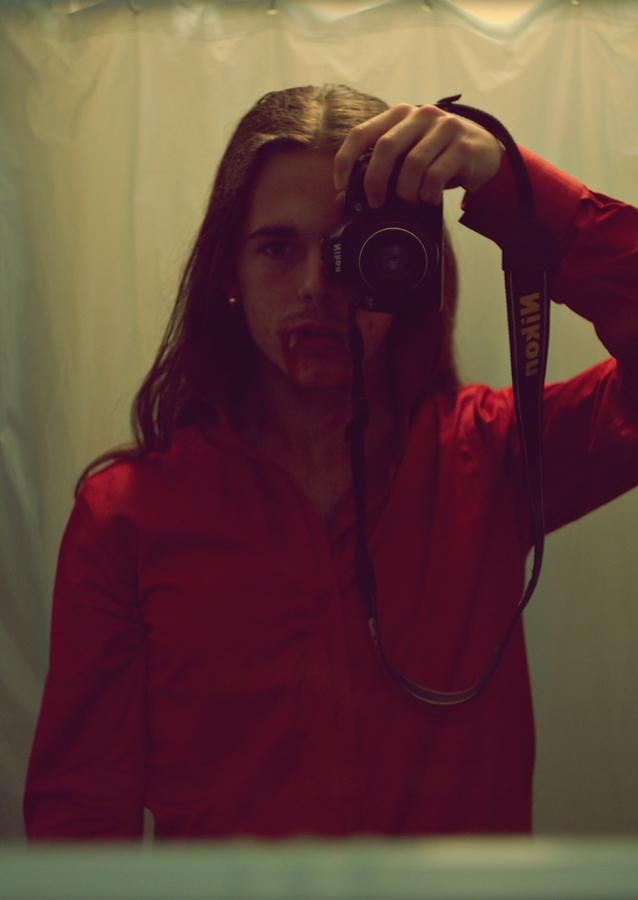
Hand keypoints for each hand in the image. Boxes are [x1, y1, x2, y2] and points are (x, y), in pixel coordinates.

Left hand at [334, 103, 503, 207]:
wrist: (484, 154)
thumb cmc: (439, 157)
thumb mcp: (407, 159)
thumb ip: (380, 172)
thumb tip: (342, 199)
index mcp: (400, 114)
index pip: (361, 133)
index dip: (346, 160)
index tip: (341, 185)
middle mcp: (421, 114)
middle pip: (385, 148)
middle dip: (375, 181)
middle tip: (376, 203)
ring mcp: (444, 127)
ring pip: (412, 165)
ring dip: (406, 192)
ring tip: (410, 202)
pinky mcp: (463, 145)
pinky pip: (435, 176)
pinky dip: (428, 195)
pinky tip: (429, 200)